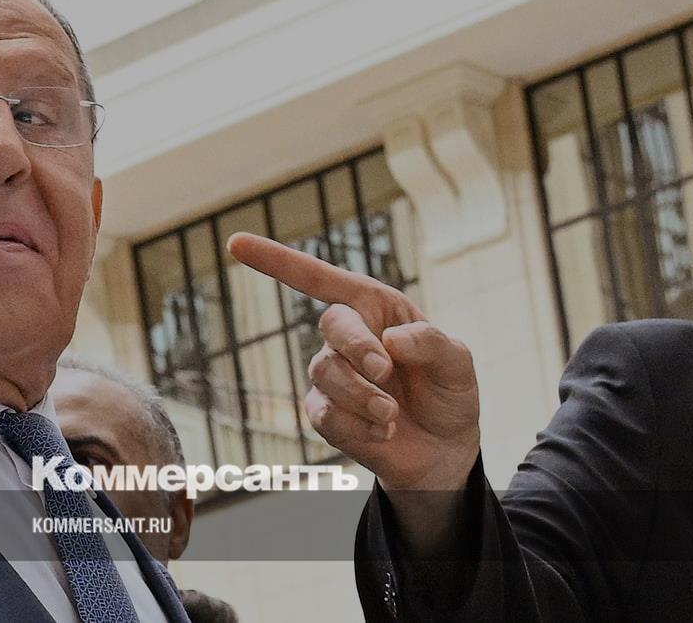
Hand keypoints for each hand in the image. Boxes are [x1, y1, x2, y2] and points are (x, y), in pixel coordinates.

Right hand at [227, 232, 479, 491]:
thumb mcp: (457, 363)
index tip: (235, 244)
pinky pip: (325, 414)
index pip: (320, 279)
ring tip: (392, 415)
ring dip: (364, 396)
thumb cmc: (449, 394)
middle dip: (359, 348)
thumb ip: (432, 342)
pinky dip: (359, 426)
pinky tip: (384, 432)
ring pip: (326, 373)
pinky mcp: (325, 414)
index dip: (277, 261)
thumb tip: (391, 339)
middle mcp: (348, 336)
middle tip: (386, 373)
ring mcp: (332, 375)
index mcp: (375, 308)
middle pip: (331, 325)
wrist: (444, 449)